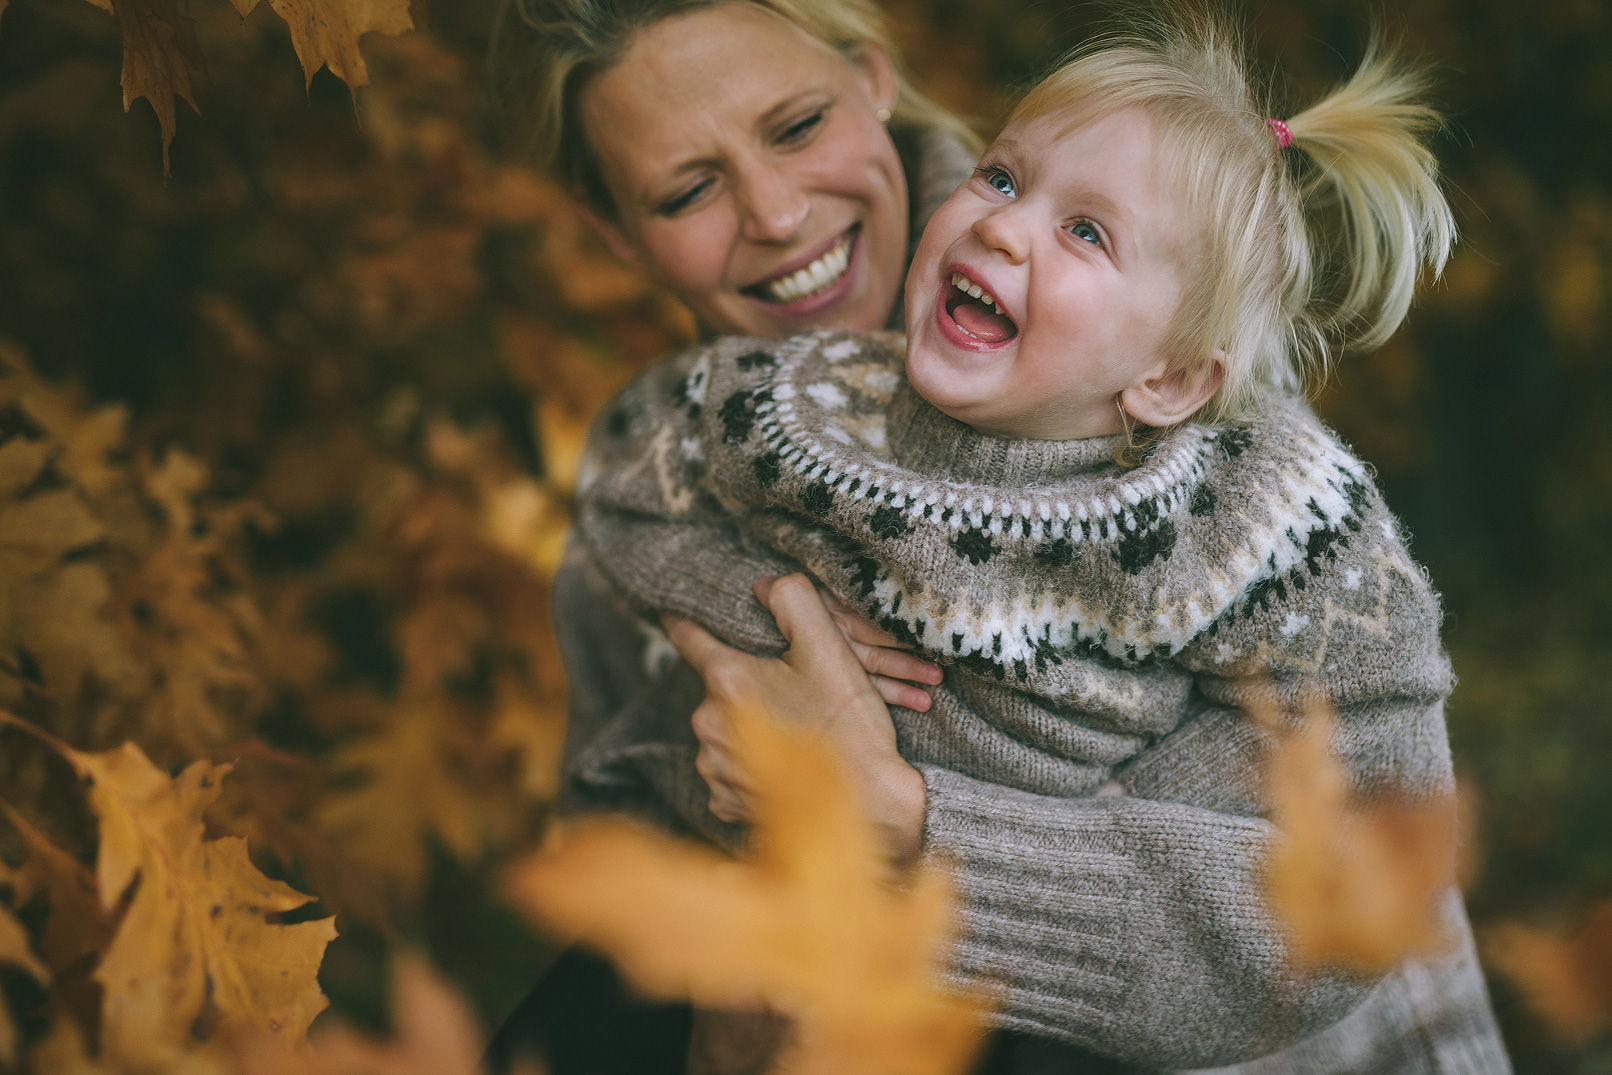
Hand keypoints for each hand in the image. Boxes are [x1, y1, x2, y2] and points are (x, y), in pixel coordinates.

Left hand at [663, 575, 926, 865]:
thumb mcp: (830, 649)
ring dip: (747, 725)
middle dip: (744, 682)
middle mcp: (707, 725)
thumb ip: (793, 600)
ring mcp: (713, 767)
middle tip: (788, 689)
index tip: (679, 610)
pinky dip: (751, 763)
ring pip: (722, 728)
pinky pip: (727, 768)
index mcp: (727, 681)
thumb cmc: (850, 727)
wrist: (870, 806)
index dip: (688, 618)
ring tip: (793, 731)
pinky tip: (785, 765)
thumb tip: (762, 585)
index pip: (687, 635)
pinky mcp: (723, 802)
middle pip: (715, 686)